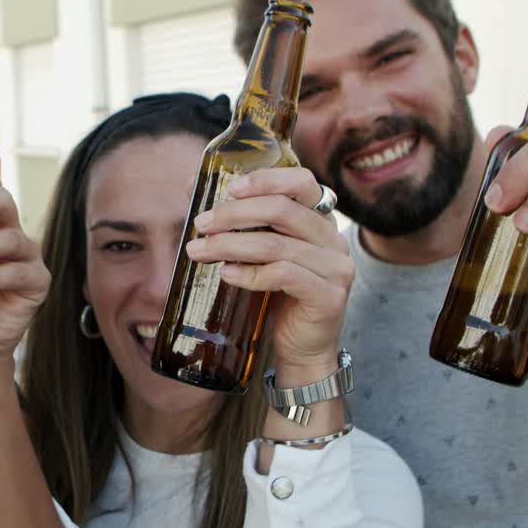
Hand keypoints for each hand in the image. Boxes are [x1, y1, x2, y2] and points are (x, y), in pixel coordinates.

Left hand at [187, 167, 352, 372]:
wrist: (301, 347)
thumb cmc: (277, 294)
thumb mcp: (259, 251)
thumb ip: (238, 221)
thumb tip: (192, 186)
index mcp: (319, 219)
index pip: (302, 182)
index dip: (266, 179)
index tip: (230, 188)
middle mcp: (333, 238)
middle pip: (282, 210)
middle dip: (234, 214)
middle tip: (201, 223)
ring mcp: (335, 266)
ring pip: (275, 244)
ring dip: (230, 245)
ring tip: (200, 251)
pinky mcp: (328, 295)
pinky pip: (283, 275)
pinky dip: (250, 273)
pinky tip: (227, 274)